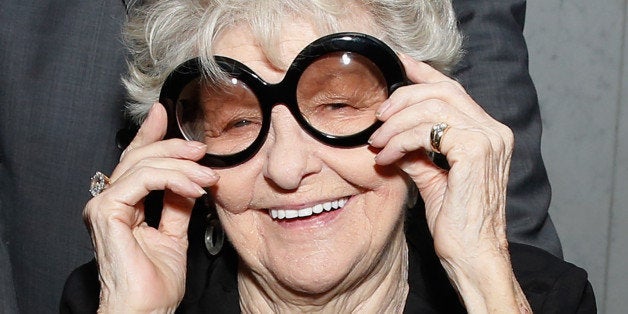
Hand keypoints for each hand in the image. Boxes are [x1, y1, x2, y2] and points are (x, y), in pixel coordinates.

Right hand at [83, 104, 218, 312]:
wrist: (147, 309)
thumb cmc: (156, 282)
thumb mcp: (175, 233)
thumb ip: (178, 204)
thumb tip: (191, 181)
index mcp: (123, 205)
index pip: (137, 161)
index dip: (152, 135)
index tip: (167, 113)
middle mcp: (109, 201)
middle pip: (140, 157)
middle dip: (174, 147)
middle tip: (202, 149)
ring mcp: (105, 205)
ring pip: (143, 165)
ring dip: (182, 166)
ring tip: (207, 176)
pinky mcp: (107, 211)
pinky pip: (142, 180)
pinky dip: (172, 179)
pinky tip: (194, 187)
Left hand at [369, 56, 529, 312]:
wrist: (472, 256)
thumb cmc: (456, 224)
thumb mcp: (431, 179)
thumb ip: (417, 152)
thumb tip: (392, 135)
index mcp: (486, 133)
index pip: (451, 90)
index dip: (421, 73)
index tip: (394, 64)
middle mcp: (493, 131)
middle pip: (441, 91)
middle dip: (402, 98)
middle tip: (377, 119)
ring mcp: (488, 139)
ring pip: (432, 107)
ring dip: (396, 122)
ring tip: (378, 143)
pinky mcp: (476, 152)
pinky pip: (429, 131)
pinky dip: (402, 140)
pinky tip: (388, 157)